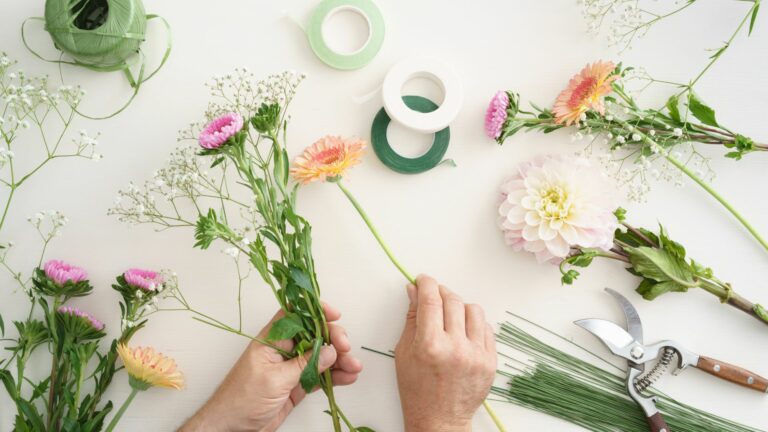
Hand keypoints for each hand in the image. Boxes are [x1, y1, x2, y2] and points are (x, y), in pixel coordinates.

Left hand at [179, 304, 362, 431]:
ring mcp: (291, 368)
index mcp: (271, 341)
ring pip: (320, 357)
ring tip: (354, 367)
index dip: (315, 311)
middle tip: (346, 348)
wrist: (231, 428)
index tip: (334, 314)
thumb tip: (330, 351)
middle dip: (333, 339)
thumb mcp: (275, 379)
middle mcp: (283, 351)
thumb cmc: (241, 400)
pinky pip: (320, 376)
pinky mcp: (296, 386)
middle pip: (314, 335)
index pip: (295, 315)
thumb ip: (305, 365)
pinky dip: (335, 376)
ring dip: (339, 360)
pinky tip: (347, 377)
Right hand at [395, 275, 496, 431]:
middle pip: (453, 300)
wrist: (439, 420)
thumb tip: (415, 291)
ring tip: (450, 316)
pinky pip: (487, 328)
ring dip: (460, 307)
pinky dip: (474, 324)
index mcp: (430, 345)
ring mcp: (476, 355)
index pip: (431, 299)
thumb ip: (412, 318)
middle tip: (434, 296)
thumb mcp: (404, 352)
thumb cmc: (417, 390)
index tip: (423, 280)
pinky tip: (463, 331)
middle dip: (441, 292)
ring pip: (473, 310)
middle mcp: (456, 348)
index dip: (427, 283)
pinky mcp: (490, 362)